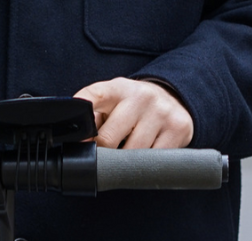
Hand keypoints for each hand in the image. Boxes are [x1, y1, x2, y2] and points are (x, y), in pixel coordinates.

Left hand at [74, 78, 193, 148]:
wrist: (173, 97)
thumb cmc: (133, 104)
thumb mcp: (113, 100)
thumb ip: (94, 115)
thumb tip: (80, 141)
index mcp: (118, 88)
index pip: (93, 96)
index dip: (80, 114)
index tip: (73, 136)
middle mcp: (140, 97)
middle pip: (108, 138)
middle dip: (101, 151)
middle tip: (102, 153)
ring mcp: (161, 112)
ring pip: (131, 153)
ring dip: (124, 160)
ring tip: (126, 150)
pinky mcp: (178, 129)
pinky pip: (154, 160)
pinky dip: (146, 164)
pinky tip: (146, 154)